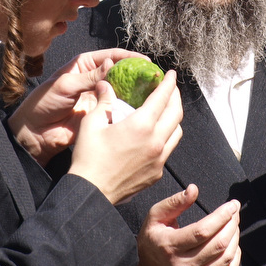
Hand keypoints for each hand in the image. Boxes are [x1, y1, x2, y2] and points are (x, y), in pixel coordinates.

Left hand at [9, 49, 148, 165]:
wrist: (35, 132)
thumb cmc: (44, 103)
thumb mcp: (66, 85)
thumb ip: (90, 76)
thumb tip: (112, 64)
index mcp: (84, 65)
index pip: (111, 56)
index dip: (129, 57)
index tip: (145, 61)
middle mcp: (94, 79)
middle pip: (120, 73)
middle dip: (136, 74)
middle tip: (153, 77)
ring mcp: (99, 97)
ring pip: (122, 91)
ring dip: (136, 91)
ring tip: (153, 92)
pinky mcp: (100, 114)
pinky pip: (118, 109)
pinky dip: (129, 108)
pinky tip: (141, 108)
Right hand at [68, 70, 182, 205]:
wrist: (92, 191)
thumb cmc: (89, 158)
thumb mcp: (92, 123)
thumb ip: (104, 101)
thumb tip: (106, 85)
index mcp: (141, 126)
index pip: (162, 97)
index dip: (169, 83)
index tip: (170, 74)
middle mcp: (156, 141)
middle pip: (176, 113)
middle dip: (175, 97)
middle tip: (169, 89)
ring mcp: (159, 159)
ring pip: (177, 132)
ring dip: (173, 118)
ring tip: (164, 110)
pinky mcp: (157, 172)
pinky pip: (168, 150)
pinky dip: (166, 137)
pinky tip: (155, 135)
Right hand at [131, 185, 240, 265]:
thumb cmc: (152, 241)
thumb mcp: (155, 217)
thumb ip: (174, 202)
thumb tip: (194, 189)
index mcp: (170, 246)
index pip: (203, 231)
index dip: (222, 216)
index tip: (232, 204)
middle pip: (218, 244)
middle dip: (232, 223)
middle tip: (235, 211)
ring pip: (226, 258)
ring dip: (235, 238)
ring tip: (234, 224)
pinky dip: (235, 257)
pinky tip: (233, 244)